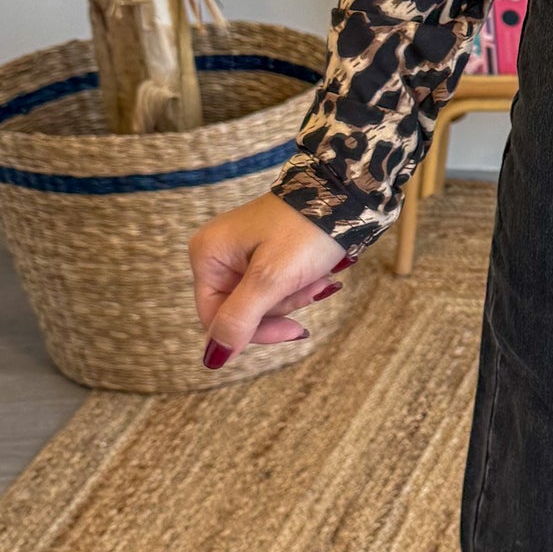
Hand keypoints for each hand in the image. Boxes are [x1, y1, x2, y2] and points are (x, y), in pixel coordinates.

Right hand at [188, 193, 348, 369]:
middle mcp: (218, 255)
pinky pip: (277, 286)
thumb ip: (240, 319)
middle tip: (310, 288)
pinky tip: (319, 275)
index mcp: (208, 256)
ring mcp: (242, 254)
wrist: (344, 194)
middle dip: (281, 307)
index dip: (253, 332)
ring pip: (263, 302)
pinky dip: (299, 286)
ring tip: (318, 277)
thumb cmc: (305, 230)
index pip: (215, 318)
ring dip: (295, 296)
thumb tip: (213, 358)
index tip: (293, 330)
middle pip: (241, 311)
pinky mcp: (265, 254)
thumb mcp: (271, 279)